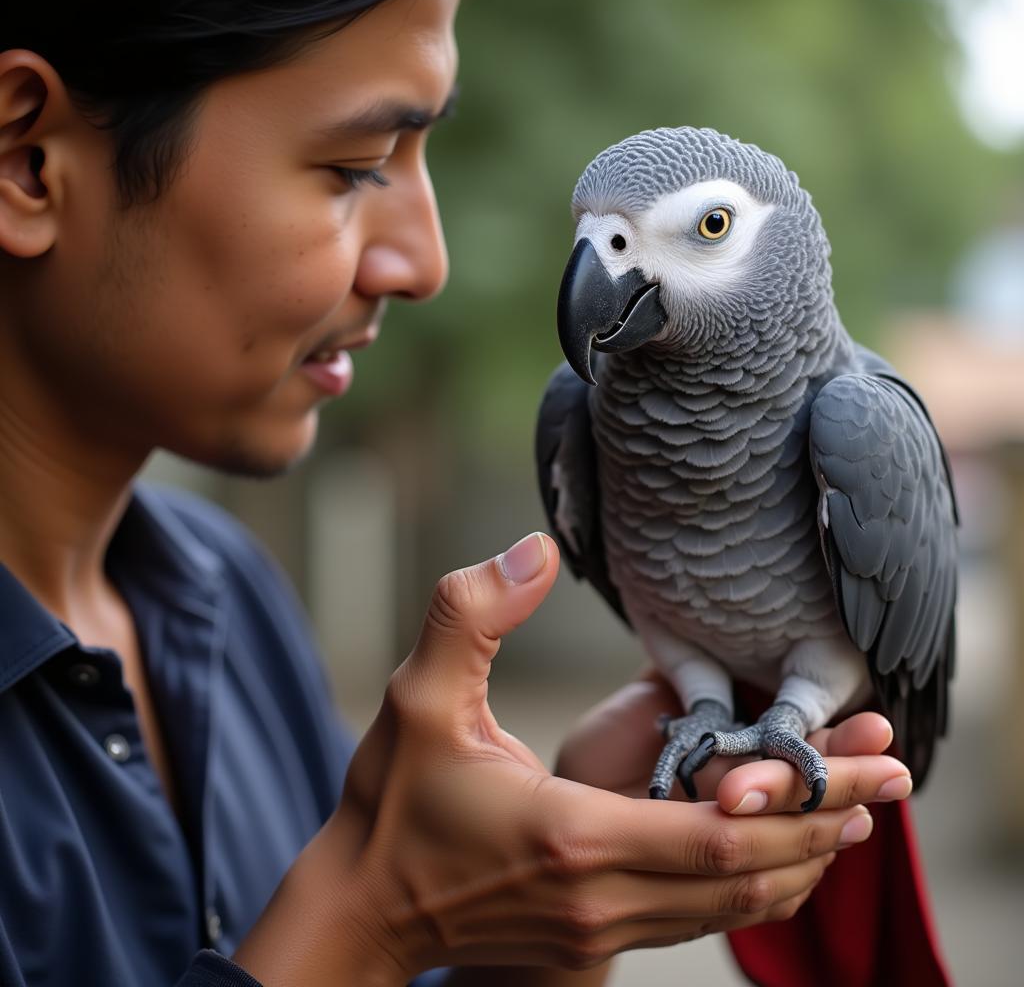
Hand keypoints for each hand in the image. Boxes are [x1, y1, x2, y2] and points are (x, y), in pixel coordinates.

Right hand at [234, 534, 878, 986]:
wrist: (363, 909)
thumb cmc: (390, 803)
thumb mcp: (417, 696)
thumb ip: (471, 613)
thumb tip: (536, 550)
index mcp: (573, 837)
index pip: (722, 833)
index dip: (805, 798)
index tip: (872, 763)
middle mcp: (603, 897)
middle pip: (748, 874)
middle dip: (827, 823)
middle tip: (893, 778)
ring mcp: (602, 930)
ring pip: (731, 907)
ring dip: (799, 858)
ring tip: (853, 813)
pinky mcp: (594, 940)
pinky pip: (699, 919)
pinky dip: (751, 886)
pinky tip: (774, 855)